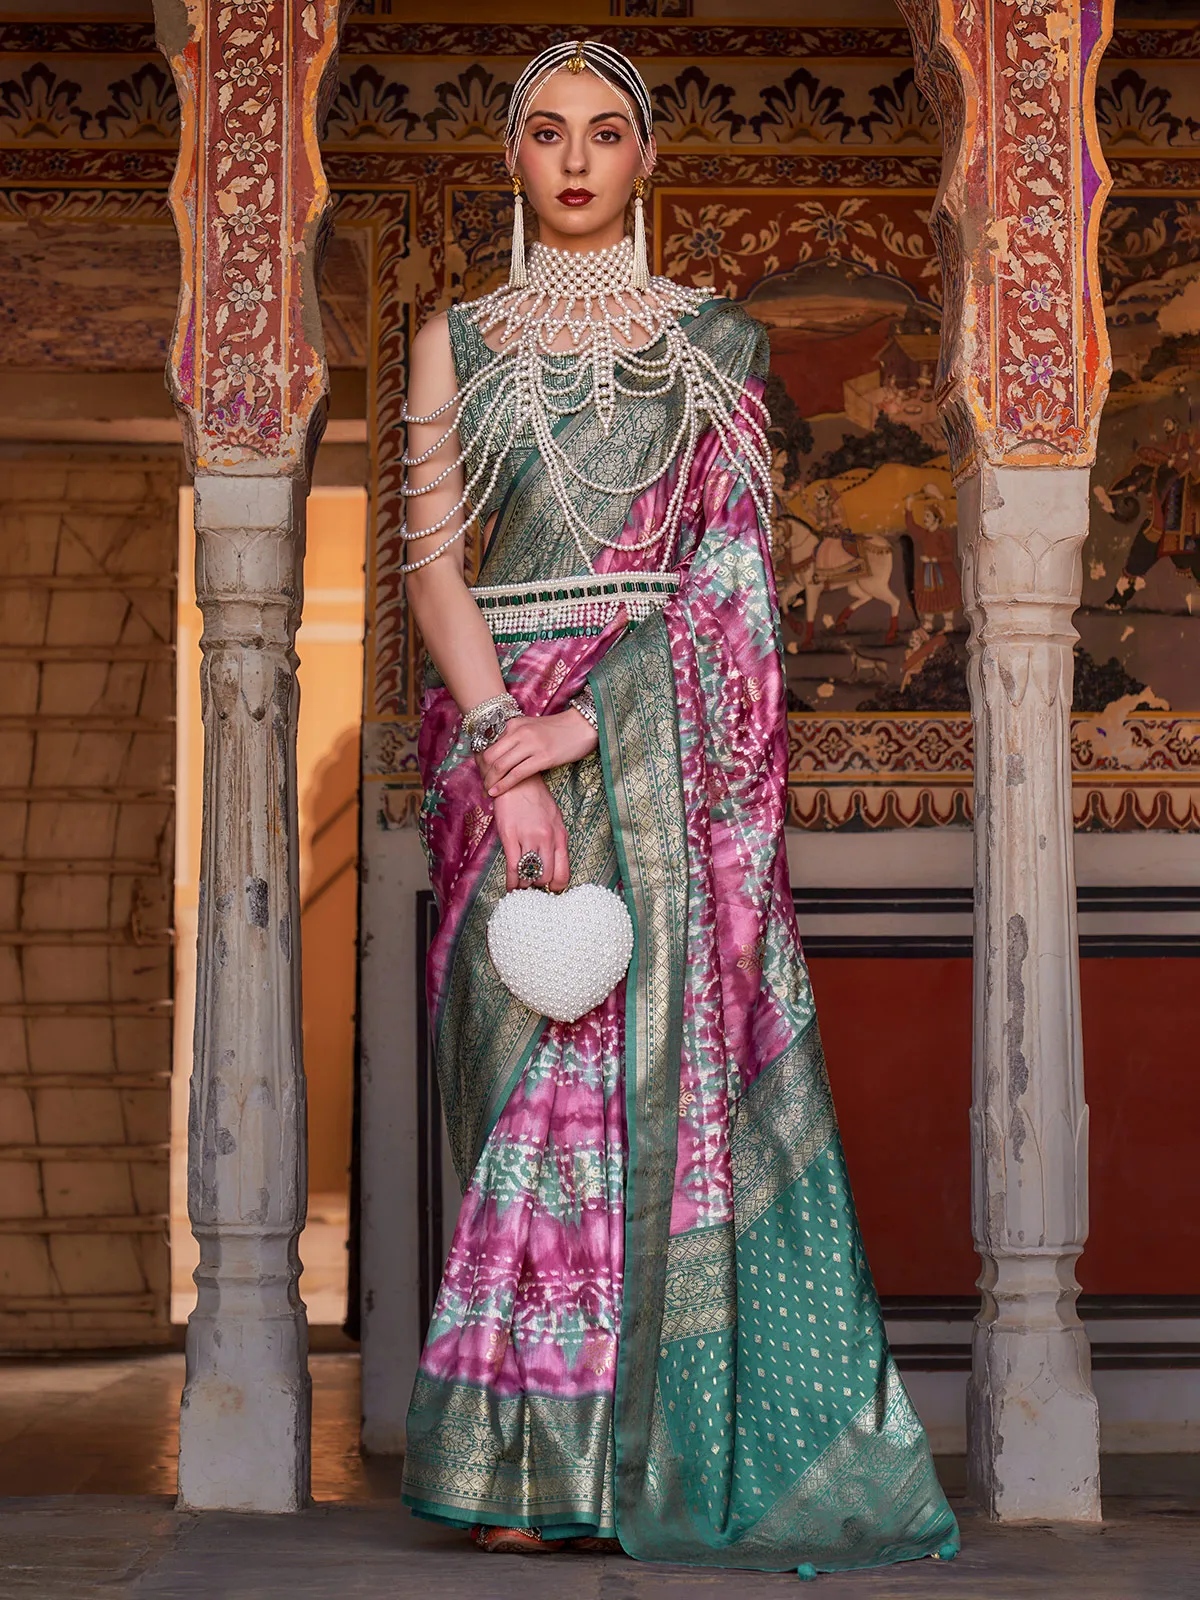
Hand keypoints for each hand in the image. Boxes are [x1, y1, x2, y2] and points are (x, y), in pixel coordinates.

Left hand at [477, 710, 597, 798]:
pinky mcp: (543, 757)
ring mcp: (531, 744)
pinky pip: (517, 774)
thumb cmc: (558, 730)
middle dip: (483, 773)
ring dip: (491, 781)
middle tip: (483, 784)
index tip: (480, 773)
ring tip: (488, 791)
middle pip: (490, 756)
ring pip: (501, 766)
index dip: (480, 762)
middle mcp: (519, 732)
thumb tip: (501, 753)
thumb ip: (515, 737)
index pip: (488, 744)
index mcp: (514, 724)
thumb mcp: (531, 727)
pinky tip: (497, 792)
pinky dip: (504, 785)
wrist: (582, 726)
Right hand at [493, 774, 569, 891]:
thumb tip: (553, 864)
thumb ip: (556, 841)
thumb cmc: (536, 799)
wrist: (518, 780)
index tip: (549, 889)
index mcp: (560, 835)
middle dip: (538, 885)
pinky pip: (512, 868)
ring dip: (524, 884)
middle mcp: (547, 839)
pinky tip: (510, 887)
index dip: (556, 886)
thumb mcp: (555, 819)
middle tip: (532, 885)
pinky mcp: (510, 836)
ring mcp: (528, 838)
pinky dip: (511, 882)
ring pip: (529, 875)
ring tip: (521, 884)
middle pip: (545, 877)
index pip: (563, 873)